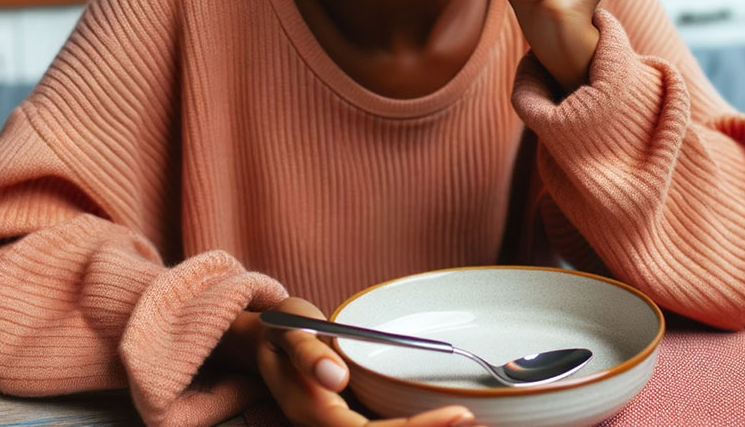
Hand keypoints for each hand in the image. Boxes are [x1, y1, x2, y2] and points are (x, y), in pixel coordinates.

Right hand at [255, 297, 482, 426]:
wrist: (267, 339)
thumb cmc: (282, 328)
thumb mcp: (289, 328)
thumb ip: (307, 352)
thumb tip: (335, 376)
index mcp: (313, 410)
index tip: (457, 413)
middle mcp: (328, 425)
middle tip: (477, 422)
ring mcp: (341, 423)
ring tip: (473, 424)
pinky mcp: (352, 417)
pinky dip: (418, 426)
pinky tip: (447, 421)